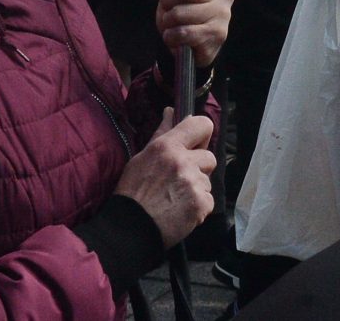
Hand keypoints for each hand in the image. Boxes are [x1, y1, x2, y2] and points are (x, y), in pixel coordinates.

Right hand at [113, 109, 216, 246]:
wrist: (130, 228)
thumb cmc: (133, 192)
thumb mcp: (142, 157)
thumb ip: (162, 133)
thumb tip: (171, 111)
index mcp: (168, 146)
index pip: (202, 124)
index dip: (202, 134)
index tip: (197, 143)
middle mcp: (183, 161)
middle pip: (209, 157)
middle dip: (199, 168)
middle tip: (179, 180)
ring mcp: (193, 183)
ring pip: (207, 181)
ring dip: (196, 189)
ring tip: (176, 198)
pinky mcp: (201, 203)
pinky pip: (208, 200)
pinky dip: (198, 207)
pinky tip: (181, 211)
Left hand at [154, 0, 231, 69]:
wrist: (194, 43)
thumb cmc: (185, 7)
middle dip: (167, 1)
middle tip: (169, 7)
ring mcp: (223, 12)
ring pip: (181, 13)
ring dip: (168, 22)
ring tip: (173, 23)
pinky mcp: (218, 33)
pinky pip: (184, 33)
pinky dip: (172, 37)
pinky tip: (176, 36)